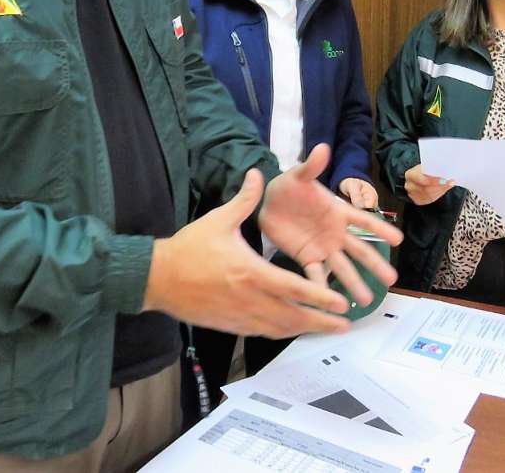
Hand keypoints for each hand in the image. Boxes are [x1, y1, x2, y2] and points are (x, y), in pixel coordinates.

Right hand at [143, 167, 355, 337]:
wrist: (158, 278)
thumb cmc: (189, 247)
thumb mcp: (218, 219)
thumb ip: (244, 199)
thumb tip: (257, 173)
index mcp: (250, 272)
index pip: (293, 288)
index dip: (319, 297)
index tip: (340, 303)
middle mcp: (249, 298)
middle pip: (293, 316)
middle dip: (321, 321)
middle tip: (345, 325)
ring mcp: (240, 316)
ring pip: (280, 328)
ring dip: (305, 329)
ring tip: (328, 329)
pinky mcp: (231, 325)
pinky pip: (263, 332)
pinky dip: (283, 331)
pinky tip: (294, 329)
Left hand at [260, 144, 401, 306]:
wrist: (267, 203)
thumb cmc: (288, 187)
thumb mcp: (299, 175)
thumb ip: (311, 166)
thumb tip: (322, 147)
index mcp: (337, 211)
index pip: (363, 220)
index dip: (380, 229)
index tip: (399, 240)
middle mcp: (335, 232)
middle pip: (359, 250)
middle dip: (374, 264)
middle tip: (391, 279)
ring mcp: (322, 247)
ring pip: (342, 267)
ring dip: (354, 283)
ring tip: (367, 300)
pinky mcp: (306, 257)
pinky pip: (317, 275)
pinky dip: (323, 288)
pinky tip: (332, 303)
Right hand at [403, 164, 454, 205]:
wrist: (415, 178)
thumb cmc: (422, 171)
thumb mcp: (425, 166)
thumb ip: (433, 169)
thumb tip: (446, 174)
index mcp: (410, 174)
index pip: (422, 179)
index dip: (434, 181)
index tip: (445, 179)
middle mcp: (409, 185)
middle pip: (427, 189)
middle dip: (440, 186)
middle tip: (451, 183)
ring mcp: (412, 194)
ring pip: (430, 195)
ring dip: (441, 190)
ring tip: (449, 185)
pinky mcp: (417, 200)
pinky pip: (429, 199)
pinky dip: (438, 194)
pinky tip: (443, 189)